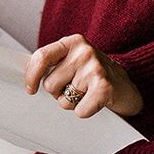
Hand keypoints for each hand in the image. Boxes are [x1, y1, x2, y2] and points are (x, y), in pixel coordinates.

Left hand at [25, 33, 142, 119]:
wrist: (126, 85)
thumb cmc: (93, 74)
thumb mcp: (72, 61)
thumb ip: (52, 63)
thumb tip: (27, 78)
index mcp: (71, 42)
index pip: (42, 57)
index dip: (32, 76)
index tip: (30, 90)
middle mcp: (83, 51)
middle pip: (50, 84)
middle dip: (58, 92)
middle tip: (74, 88)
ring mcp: (95, 67)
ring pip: (64, 100)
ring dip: (71, 102)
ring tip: (85, 94)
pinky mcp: (105, 86)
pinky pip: (80, 110)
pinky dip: (84, 111)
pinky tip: (94, 102)